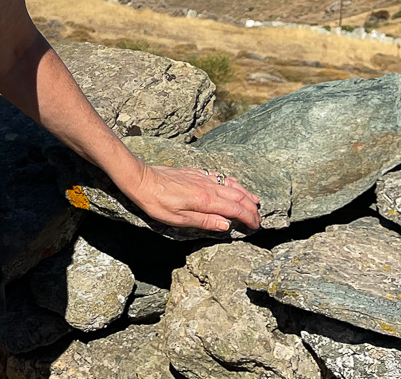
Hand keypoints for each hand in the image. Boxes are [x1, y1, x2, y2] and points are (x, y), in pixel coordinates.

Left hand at [124, 164, 262, 233]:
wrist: (141, 179)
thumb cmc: (157, 202)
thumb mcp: (178, 219)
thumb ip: (204, 221)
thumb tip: (227, 225)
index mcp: (205, 200)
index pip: (235, 209)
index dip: (249, 218)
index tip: (256, 226)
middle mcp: (207, 186)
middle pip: (237, 196)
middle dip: (251, 208)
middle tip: (259, 219)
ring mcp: (202, 177)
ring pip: (231, 184)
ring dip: (245, 193)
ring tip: (255, 202)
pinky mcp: (195, 172)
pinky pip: (220, 177)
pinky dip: (232, 182)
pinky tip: (234, 184)